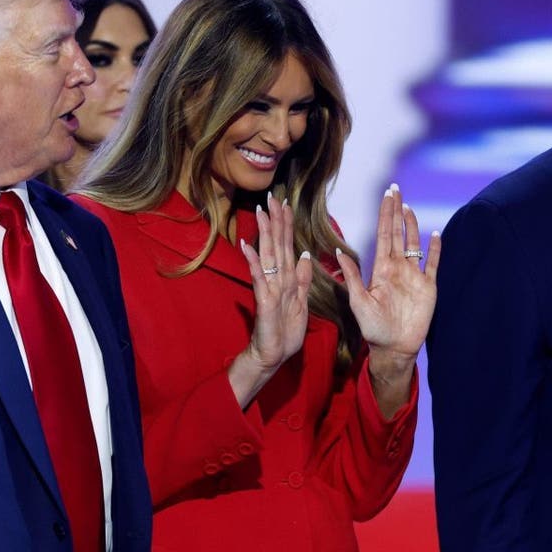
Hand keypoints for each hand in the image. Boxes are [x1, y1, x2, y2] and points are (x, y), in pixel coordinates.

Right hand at [229, 192, 313, 407]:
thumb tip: (304, 255)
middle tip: (272, 197)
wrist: (273, 354)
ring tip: (261, 212)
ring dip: (264, 233)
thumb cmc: (285, 330)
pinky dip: (253, 262)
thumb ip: (302, 278)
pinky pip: (259, 278)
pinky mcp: (263, 300)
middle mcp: (276, 279)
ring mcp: (269, 288)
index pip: (286, 246)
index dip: (287, 225)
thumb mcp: (301, 301)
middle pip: (276, 245)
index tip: (286, 204)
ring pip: (267, 255)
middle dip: (275, 221)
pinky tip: (247, 246)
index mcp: (287, 278)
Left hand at [336, 184, 440, 415]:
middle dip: (396, 212)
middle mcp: (398, 268)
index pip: (384, 235)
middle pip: (398, 233)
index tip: (386, 195)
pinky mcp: (428, 287)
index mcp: (381, 269)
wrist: (393, 348)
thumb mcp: (359, 302)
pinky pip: (433, 264)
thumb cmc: (373, 329)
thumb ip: (352, 277)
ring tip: (408, 207)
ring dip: (412, 226)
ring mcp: (414, 276)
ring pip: (414, 244)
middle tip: (396, 190)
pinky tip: (436, 234)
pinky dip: (435, 249)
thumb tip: (339, 252)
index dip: (385, 214)